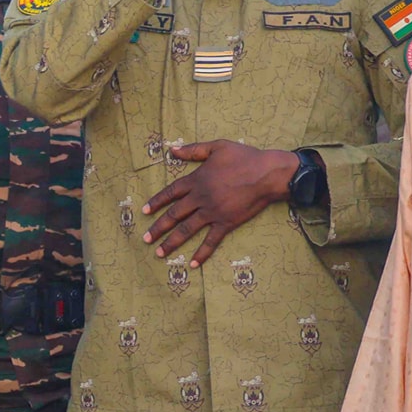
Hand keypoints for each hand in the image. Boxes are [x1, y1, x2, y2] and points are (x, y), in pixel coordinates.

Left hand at [143, 141, 298, 264]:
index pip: (171, 193)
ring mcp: (212, 212)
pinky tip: (193, 264)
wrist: (267, 174)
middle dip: (158, 227)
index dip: (156, 202)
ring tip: (159, 253)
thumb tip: (172, 149)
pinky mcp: (226, 223)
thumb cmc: (244, 157)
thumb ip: (194, 150)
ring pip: (187, 229)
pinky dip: (202, 253)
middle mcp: (200, 198)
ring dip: (172, 242)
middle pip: (174, 214)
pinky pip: (211, 240)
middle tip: (146, 238)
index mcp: (197, 180)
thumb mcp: (217, 147)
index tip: (144, 211)